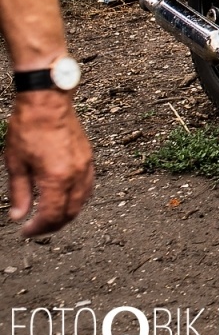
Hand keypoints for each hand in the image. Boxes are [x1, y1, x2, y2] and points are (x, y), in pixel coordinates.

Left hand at [5, 91, 93, 236]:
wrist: (47, 103)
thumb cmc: (29, 129)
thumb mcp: (16, 164)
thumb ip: (19, 193)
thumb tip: (18, 216)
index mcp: (56, 178)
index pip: (52, 214)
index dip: (38, 228)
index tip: (25, 231)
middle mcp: (75, 174)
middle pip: (71, 212)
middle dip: (53, 225)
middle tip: (36, 228)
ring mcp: (85, 165)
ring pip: (82, 200)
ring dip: (67, 213)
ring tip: (50, 216)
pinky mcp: (88, 157)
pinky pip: (87, 186)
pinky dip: (77, 198)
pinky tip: (64, 197)